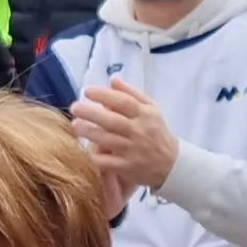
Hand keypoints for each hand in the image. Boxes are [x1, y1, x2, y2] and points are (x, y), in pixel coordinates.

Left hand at [71, 80, 182, 194]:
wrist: (172, 164)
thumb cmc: (156, 132)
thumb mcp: (151, 109)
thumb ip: (131, 94)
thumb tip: (112, 79)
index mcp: (145, 114)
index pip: (123, 102)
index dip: (104, 95)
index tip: (87, 91)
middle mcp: (139, 131)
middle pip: (113, 121)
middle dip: (91, 113)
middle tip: (74, 107)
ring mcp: (133, 150)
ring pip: (108, 140)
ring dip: (89, 133)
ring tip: (75, 126)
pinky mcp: (128, 167)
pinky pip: (108, 162)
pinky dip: (95, 157)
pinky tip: (83, 151)